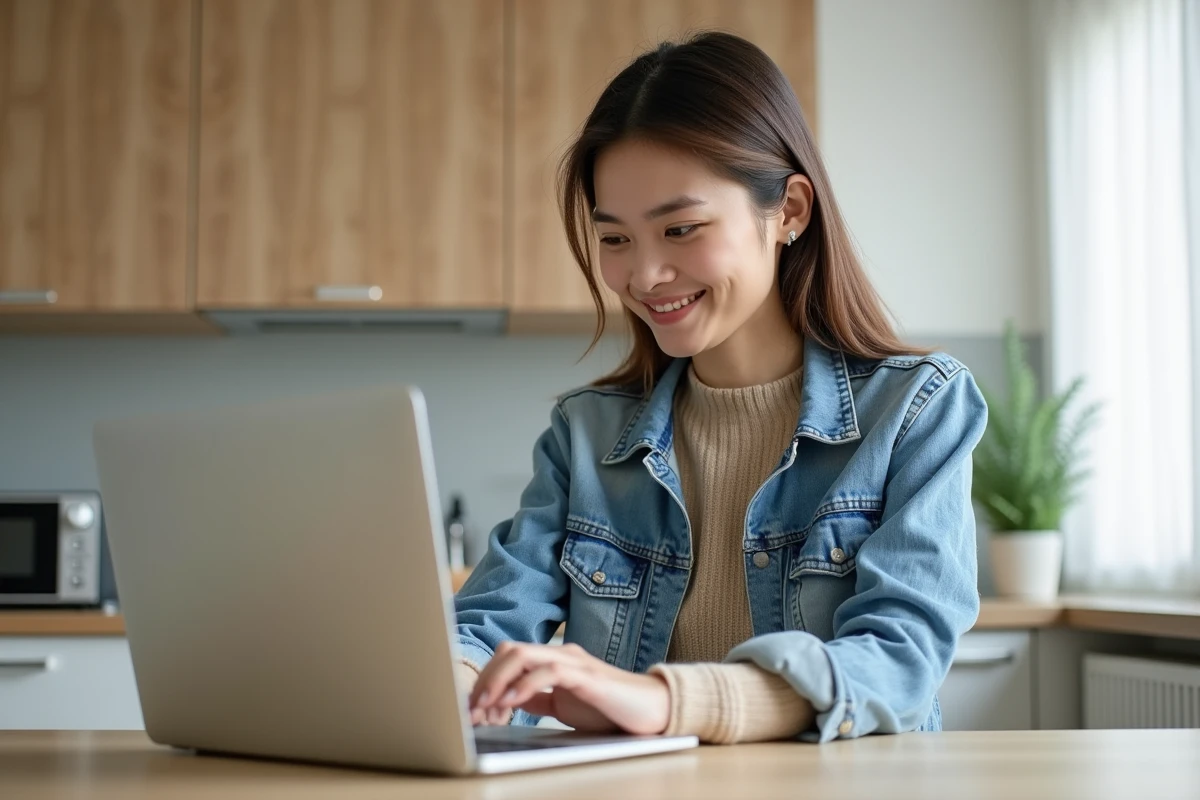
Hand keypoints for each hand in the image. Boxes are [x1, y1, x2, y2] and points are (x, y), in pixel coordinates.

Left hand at [468, 641, 670, 734]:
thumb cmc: (611, 708)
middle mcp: (561, 654)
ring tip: (487, 707)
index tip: (474, 710)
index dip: (486, 680)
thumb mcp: (565, 706)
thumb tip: (508, 702)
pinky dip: (526, 685)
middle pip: (509, 651)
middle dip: (485, 679)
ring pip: (523, 656)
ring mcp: (574, 662)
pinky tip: (514, 702)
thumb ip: (540, 700)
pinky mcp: (588, 676)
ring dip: (498, 682)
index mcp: (554, 660)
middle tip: (473, 709)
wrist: (653, 710)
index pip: (508, 657)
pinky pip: (550, 672)